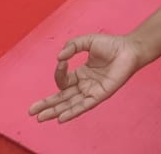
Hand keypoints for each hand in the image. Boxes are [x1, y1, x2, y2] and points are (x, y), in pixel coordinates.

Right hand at [29, 32, 145, 123]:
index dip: (59, 72)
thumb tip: (59, 58)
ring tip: (40, 118)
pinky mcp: (100, 95)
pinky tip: (61, 118)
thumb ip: (72, 46)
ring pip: (69, 104)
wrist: (129, 49)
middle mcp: (84, 85)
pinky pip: (84, 106)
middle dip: (46, 105)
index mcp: (81, 74)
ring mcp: (92, 91)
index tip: (62, 60)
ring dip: (55, 112)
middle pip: (61, 98)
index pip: (63, 80)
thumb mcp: (87, 41)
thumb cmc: (111, 45)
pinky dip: (72, 112)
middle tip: (31, 112)